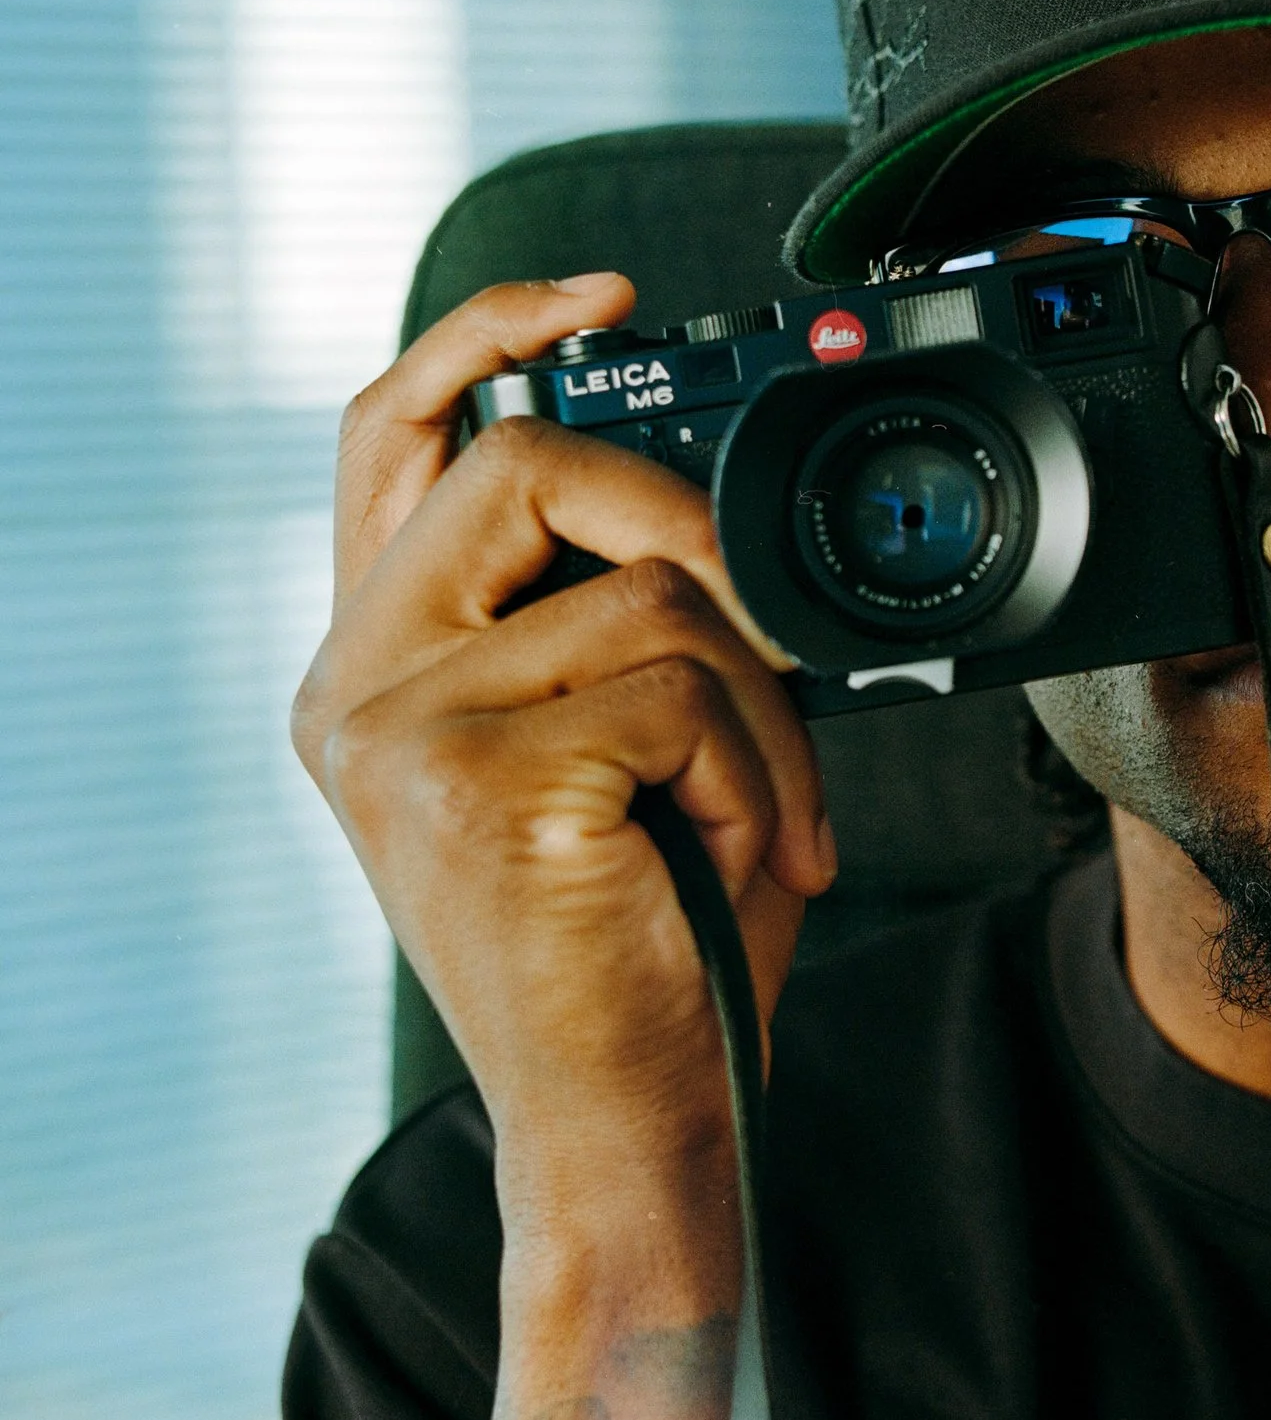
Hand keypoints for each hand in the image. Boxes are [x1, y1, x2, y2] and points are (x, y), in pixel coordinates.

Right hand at [292, 274, 836, 1229]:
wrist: (629, 1126)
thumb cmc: (644, 940)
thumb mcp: (616, 754)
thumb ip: (610, 620)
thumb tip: (703, 504)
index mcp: (377, 666)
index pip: (393, 438)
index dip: (486, 333)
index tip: (602, 293)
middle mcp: (356, 686)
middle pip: (529, 464)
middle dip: (686, 524)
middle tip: (766, 632)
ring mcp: (403, 730)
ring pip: (650, 592)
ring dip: (760, 714)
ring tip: (760, 823)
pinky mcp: (482, 780)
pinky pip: (689, 689)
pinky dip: (762, 773)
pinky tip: (742, 861)